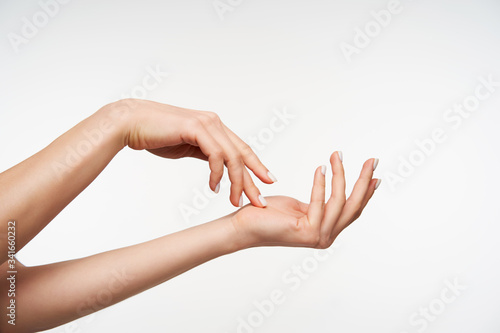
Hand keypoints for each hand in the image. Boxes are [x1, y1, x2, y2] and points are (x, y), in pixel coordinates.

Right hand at [110, 99, 275, 207]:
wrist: (131, 122)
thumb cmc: (156, 134)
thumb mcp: (187, 146)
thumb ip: (205, 152)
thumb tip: (217, 166)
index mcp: (214, 126)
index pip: (241, 148)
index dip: (256, 165)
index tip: (267, 181)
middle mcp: (214, 122)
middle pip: (242, 154)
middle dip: (254, 179)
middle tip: (260, 200)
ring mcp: (206, 123)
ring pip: (232, 156)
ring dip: (237, 182)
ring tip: (235, 200)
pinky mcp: (196, 128)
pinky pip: (216, 155)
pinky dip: (217, 174)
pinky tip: (214, 187)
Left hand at [230, 152, 379, 248]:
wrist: (244, 226)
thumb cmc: (268, 214)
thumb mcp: (301, 206)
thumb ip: (320, 203)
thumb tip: (334, 187)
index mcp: (326, 231)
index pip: (352, 210)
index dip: (366, 191)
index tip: (374, 173)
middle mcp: (326, 237)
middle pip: (353, 206)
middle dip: (364, 181)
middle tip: (372, 160)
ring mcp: (318, 237)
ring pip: (338, 202)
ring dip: (341, 175)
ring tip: (338, 155)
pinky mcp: (306, 233)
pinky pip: (319, 202)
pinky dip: (320, 183)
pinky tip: (321, 167)